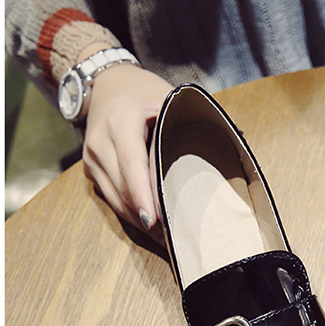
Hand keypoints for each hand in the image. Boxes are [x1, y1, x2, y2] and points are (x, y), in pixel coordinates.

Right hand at [80, 48, 172, 236]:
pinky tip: (154, 228)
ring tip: (168, 240)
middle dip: (147, 217)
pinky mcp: (92, 171)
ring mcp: (92, 159)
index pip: (131, 162)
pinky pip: (112, 199)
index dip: (142, 192)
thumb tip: (233, 138)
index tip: (154, 219)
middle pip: (123, 188)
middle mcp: (100, 142)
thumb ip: (186, 120)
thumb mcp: (166, 97)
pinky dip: (132, 215)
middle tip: (175, 238)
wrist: (107, 84)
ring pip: (116, 200)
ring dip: (141, 223)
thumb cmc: (144, 93)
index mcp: (120, 120)